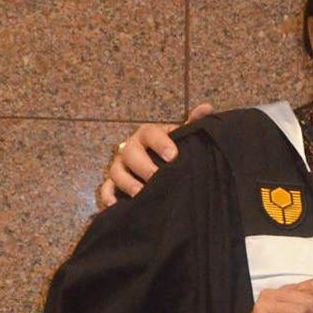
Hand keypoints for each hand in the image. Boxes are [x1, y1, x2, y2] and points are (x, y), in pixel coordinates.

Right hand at [96, 102, 213, 208]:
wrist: (159, 160)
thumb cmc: (170, 147)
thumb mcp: (181, 135)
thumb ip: (192, 123)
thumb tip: (207, 107)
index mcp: (147, 134)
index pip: (150, 134)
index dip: (160, 143)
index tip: (174, 156)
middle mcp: (130, 147)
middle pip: (130, 153)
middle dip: (143, 166)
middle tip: (157, 177)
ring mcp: (120, 165)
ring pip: (116, 172)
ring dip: (127, 183)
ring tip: (141, 193)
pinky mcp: (113, 181)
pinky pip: (106, 188)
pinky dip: (108, 197)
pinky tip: (116, 205)